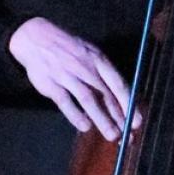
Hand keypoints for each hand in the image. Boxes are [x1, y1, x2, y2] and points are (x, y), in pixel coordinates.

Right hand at [8, 17, 133, 138]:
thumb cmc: (70, 52)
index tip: (137, 121)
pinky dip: (76, 115)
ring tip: (112, 135)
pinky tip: (85, 127)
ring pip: (88, 100)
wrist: (36, 38)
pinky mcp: (51, 83)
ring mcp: (67, 75)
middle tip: (128, 136)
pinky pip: (65, 102)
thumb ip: (105, 77)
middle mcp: (85, 68)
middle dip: (119, 118)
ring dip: (102, 119)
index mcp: (99, 60)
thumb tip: (123, 103)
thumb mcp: (92, 55)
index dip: (129, 105)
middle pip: (106, 96)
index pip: (118, 85)